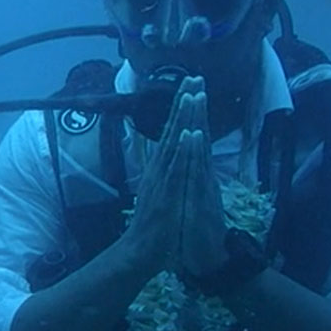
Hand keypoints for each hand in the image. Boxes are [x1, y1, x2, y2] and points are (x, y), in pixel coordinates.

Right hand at [123, 76, 227, 274]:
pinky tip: (189, 133)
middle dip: (182, 103)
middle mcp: (159, 169)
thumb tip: (165, 156)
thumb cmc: (152, 226)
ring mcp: (162, 180)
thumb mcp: (160, 194)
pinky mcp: (166, 193)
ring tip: (190, 94)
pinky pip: (176, 168)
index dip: (180, 110)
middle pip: (172, 130)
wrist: (139, 253)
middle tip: (192, 77)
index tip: (189, 86)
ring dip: (182, 118)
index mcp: (161, 168)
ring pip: (174, 143)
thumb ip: (163, 174)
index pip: (172, 133)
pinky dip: (183, 150)